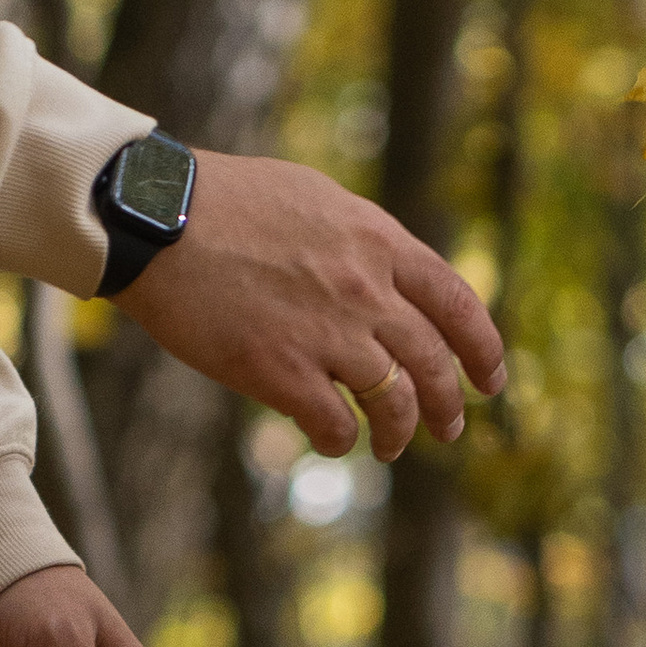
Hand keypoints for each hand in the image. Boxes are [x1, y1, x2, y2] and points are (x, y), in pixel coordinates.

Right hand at [118, 151, 507, 460]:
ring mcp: (327, 332)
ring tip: (392, 447)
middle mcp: (365, 289)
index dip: (483, 349)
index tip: (491, 380)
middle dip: (449, 405)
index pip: (457, 303)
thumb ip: (360, 239)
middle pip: (432, 362)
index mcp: (378, 242)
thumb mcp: (314, 200)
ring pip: (393, 402)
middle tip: (449, 428)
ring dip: (399, 432)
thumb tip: (388, 273)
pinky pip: (335, 425)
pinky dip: (341, 441)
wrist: (155, 216)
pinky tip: (332, 440)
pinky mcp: (281, 370)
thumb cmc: (223, 202)